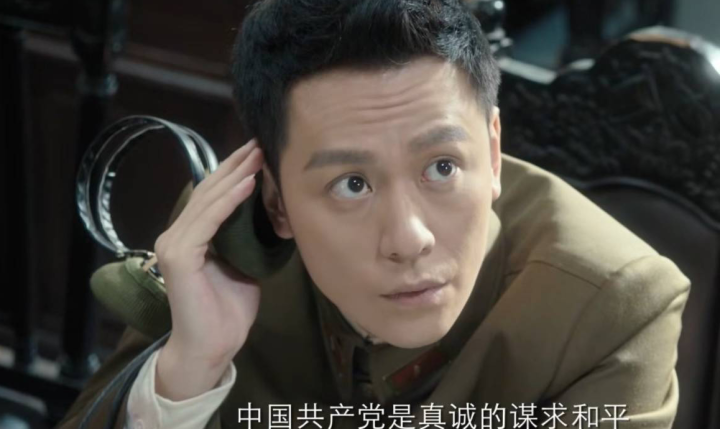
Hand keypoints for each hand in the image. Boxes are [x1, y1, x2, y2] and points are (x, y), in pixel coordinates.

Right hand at [152, 139, 263, 399]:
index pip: (212, 195)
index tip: (258, 152)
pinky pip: (208, 221)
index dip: (234, 171)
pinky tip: (246, 183)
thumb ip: (246, 238)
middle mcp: (177, 234)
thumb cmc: (228, 310)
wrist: (212, 346)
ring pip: (208, 201)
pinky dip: (228, 201)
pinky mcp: (179, 256)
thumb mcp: (244, 264)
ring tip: (258, 155)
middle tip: (260, 142)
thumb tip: (269, 213)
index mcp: (191, 236)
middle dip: (236, 165)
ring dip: (235, 175)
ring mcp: (175, 244)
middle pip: (209, 191)